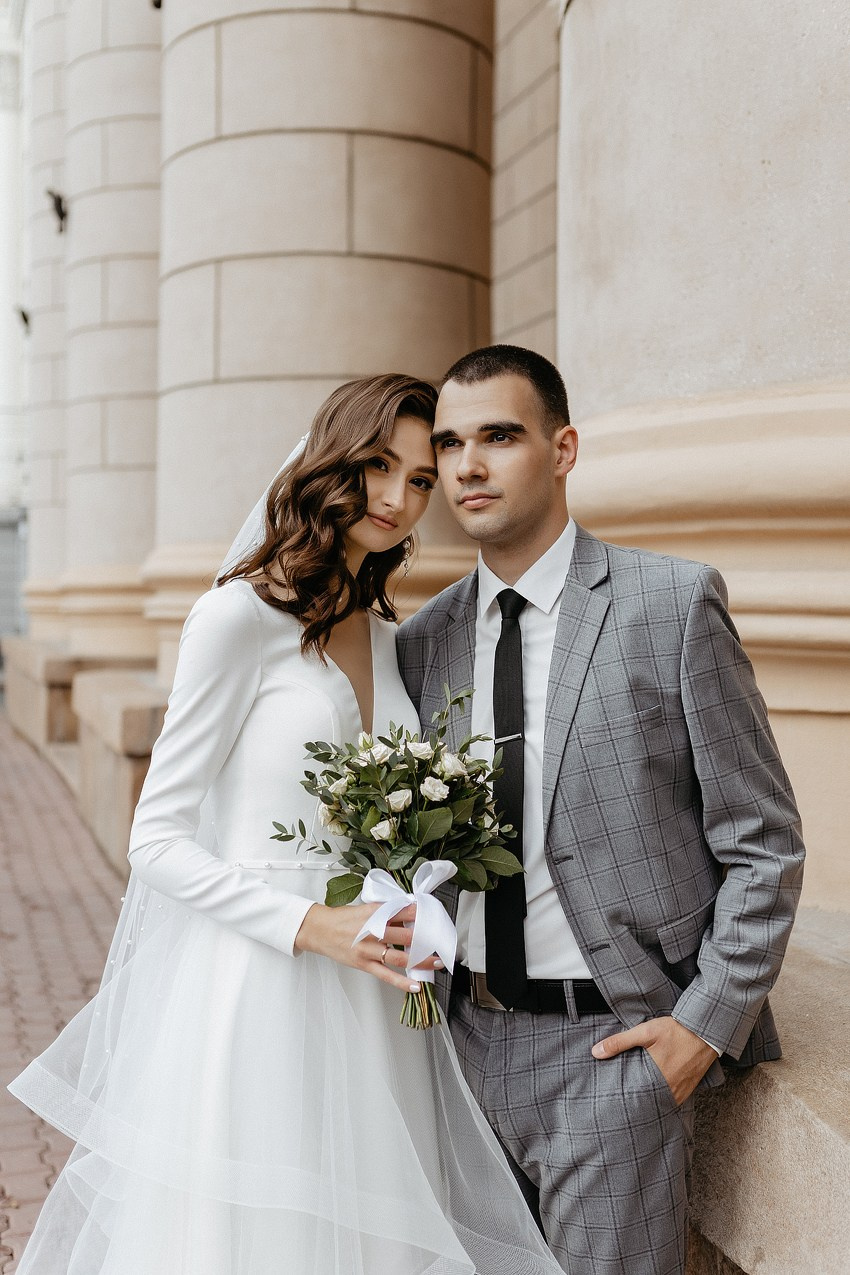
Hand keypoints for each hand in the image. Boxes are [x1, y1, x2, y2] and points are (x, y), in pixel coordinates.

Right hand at [294, 901, 441, 991]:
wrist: (319, 930)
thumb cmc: (343, 919)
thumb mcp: (365, 908)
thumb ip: (385, 911)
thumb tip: (408, 911)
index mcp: (373, 914)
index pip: (401, 912)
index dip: (419, 914)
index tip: (433, 916)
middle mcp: (371, 932)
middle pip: (403, 935)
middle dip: (424, 939)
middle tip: (440, 940)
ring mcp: (368, 950)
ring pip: (398, 957)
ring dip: (420, 960)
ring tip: (436, 962)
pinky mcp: (364, 964)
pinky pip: (386, 975)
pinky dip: (401, 982)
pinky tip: (415, 986)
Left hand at [591, 1016, 716, 1105]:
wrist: (705, 1031)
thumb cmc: (676, 1030)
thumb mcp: (645, 1031)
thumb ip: (620, 1042)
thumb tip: (596, 1052)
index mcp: (657, 1078)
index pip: (635, 1097)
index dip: (623, 1100)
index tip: (611, 1101)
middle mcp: (671, 1089)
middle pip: (648, 1102)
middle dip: (635, 1103)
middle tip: (620, 1103)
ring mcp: (682, 1091)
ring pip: (661, 1102)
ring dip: (650, 1101)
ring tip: (635, 1099)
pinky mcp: (689, 1089)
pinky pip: (673, 1099)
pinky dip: (663, 1098)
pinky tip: (654, 1093)